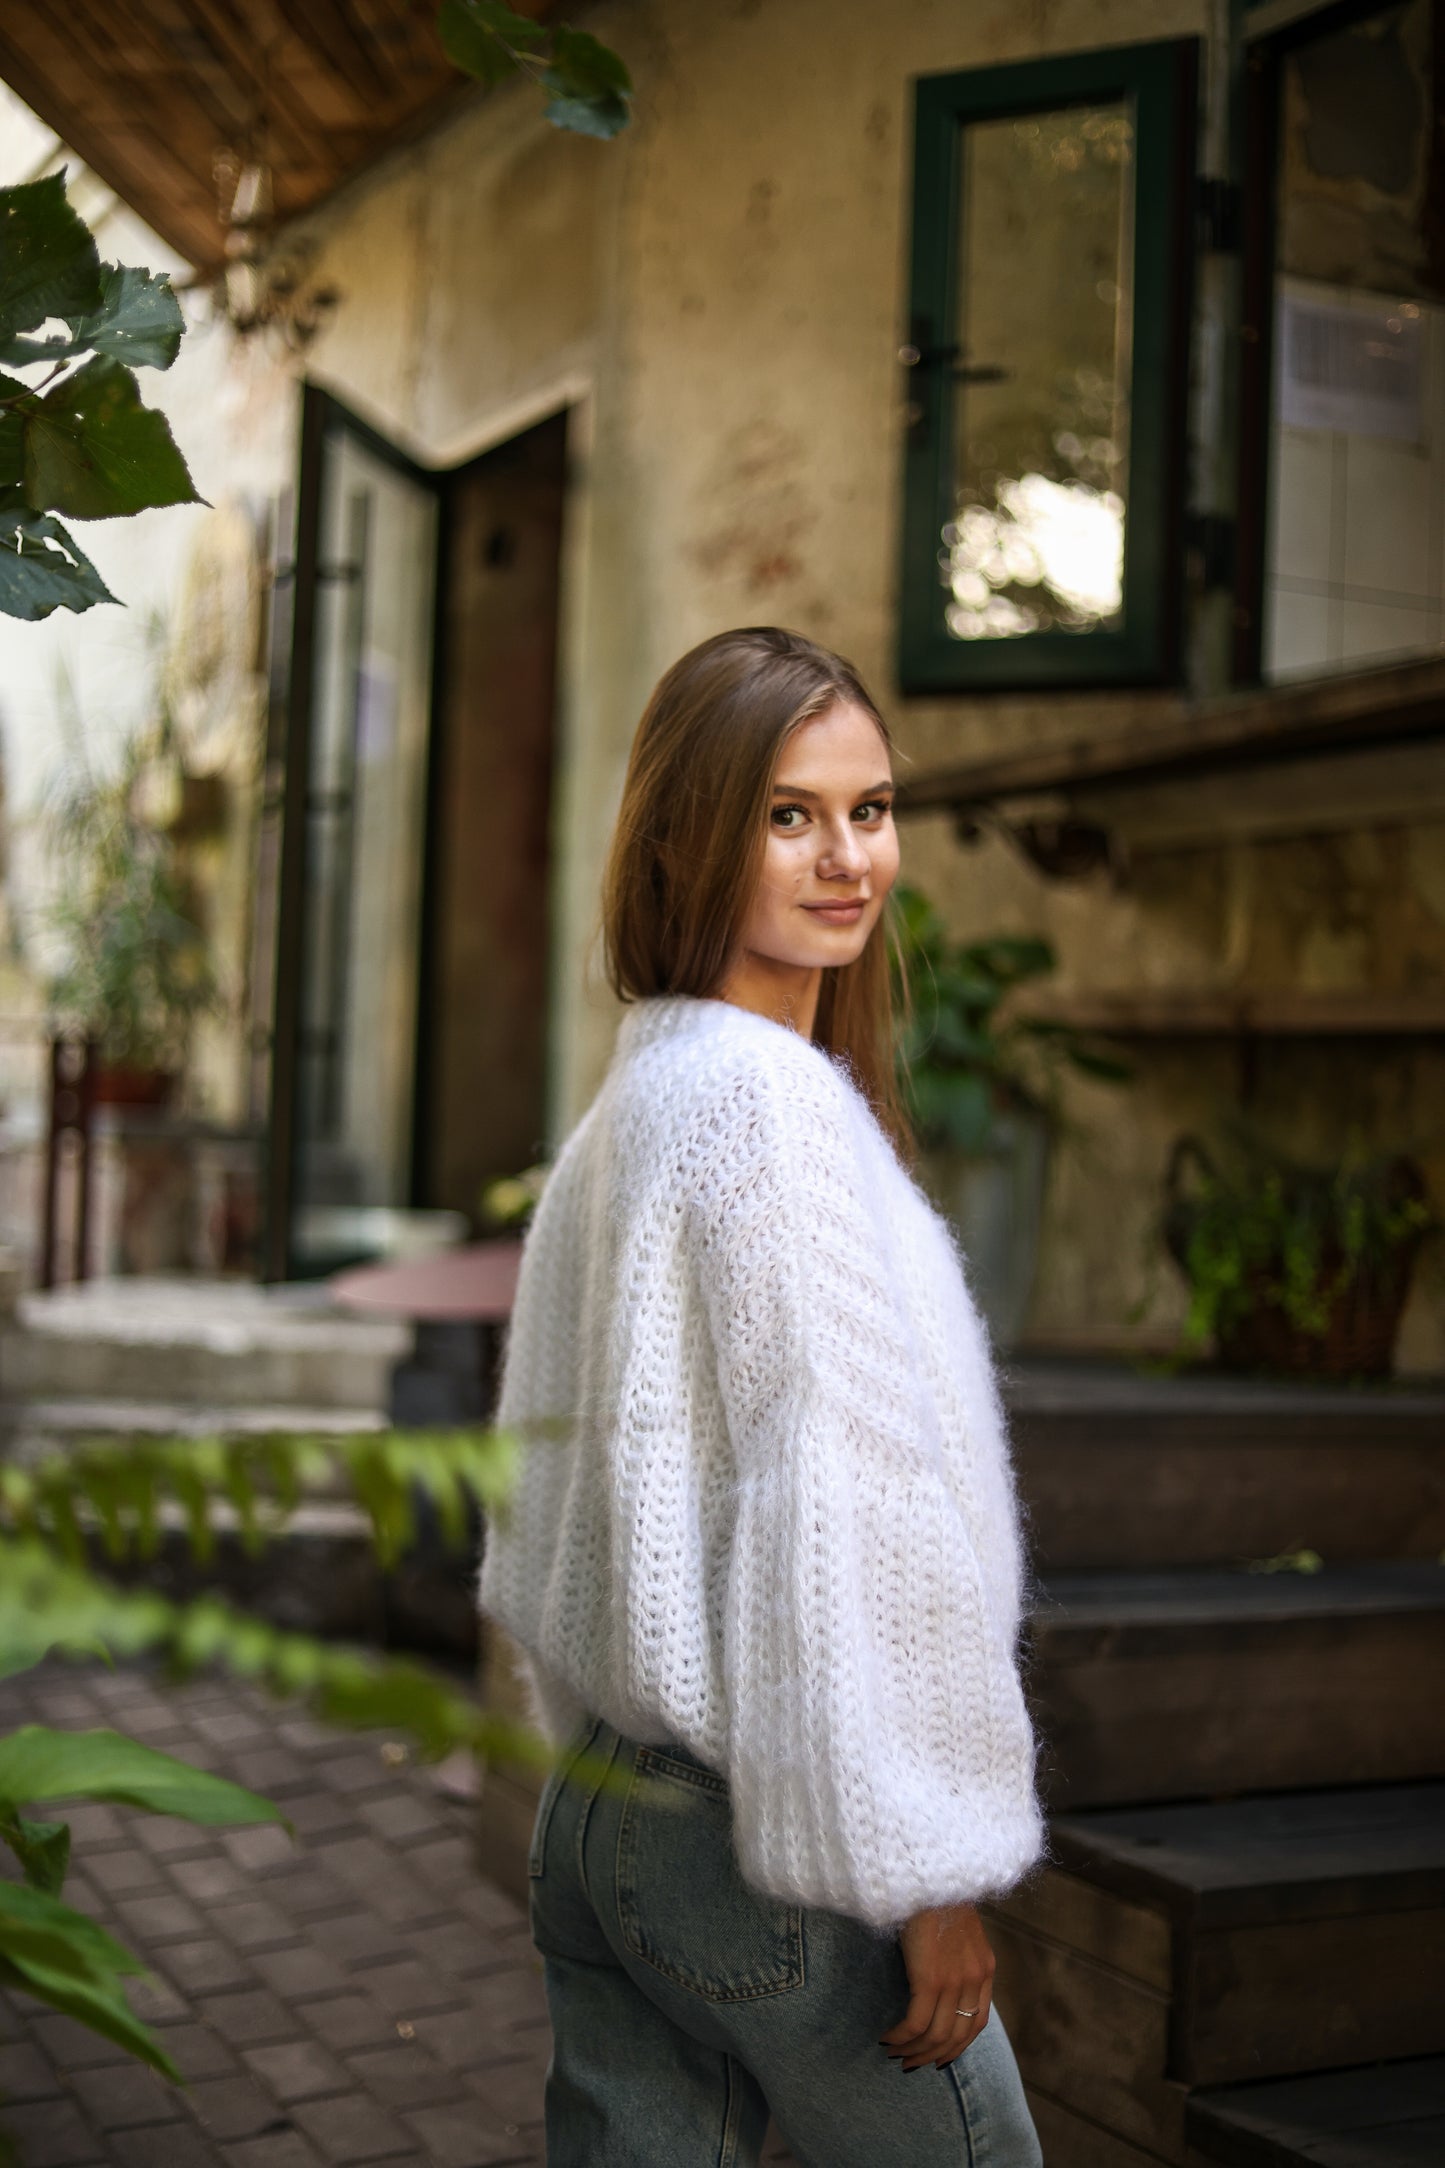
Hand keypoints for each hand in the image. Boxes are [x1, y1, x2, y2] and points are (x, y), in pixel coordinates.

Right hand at [880, 1903, 994, 2070]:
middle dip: (933, 2056)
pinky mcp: (931, 1979)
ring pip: (936, 2035)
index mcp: (985, 1968)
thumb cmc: (936, 1893)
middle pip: (957, 2036)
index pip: (977, 2024)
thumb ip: (956, 1955)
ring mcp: (954, 1981)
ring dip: (913, 2050)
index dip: (957, 2046)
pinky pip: (916, 2022)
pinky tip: (887, 2036)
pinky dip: (901, 2036)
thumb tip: (938, 1978)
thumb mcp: (958, 1928)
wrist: (930, 1871)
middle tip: (910, 2063)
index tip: (937, 2056)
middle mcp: (974, 1979)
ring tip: (893, 2051)